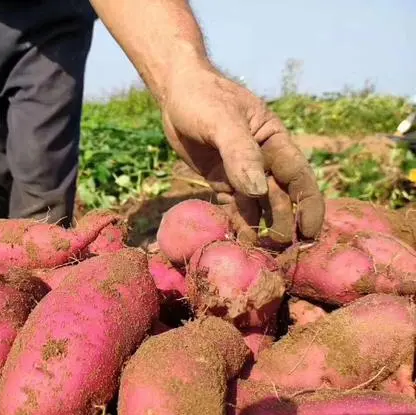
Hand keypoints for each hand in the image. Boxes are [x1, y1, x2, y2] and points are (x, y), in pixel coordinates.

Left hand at [161, 59, 323, 244]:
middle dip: (282, 223)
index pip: (298, 177)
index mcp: (275, 141)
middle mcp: (263, 159)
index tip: (309, 232)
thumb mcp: (222, 121)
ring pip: (257, 206)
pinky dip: (236, 222)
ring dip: (259, 228)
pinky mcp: (221, 180)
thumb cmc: (203, 98)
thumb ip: (240, 153)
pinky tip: (237, 240)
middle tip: (278, 251)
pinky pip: (233, 206)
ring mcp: (241, 172)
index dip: (307, 205)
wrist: (175, 92)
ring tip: (256, 252)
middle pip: (279, 197)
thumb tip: (259, 192)